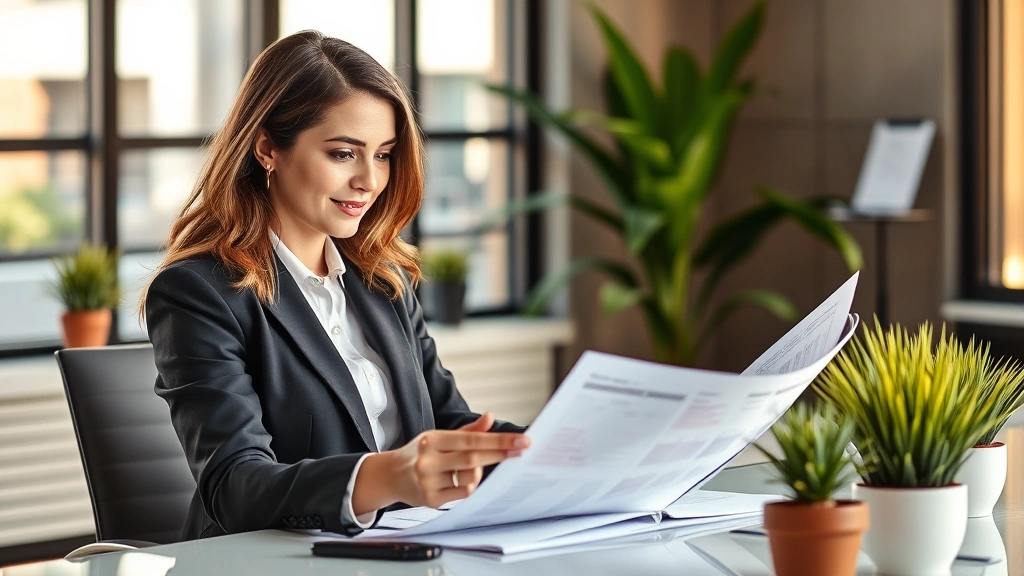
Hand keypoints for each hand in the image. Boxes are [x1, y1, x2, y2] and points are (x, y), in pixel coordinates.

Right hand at [352, 413, 528, 513]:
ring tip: (469, 470)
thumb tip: (490, 417)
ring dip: (478, 473)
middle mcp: (428, 459)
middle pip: (473, 458)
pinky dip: (468, 486)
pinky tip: (459, 481)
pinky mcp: (430, 500)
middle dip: (501, 453)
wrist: (390, 476)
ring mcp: (428, 481)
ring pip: (469, 478)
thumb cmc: (419, 454)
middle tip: (522, 449)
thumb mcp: (439, 437)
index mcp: (432, 439)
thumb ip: (468, 430)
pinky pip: (462, 493)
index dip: (498, 440)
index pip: (471, 439)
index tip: (521, 440)